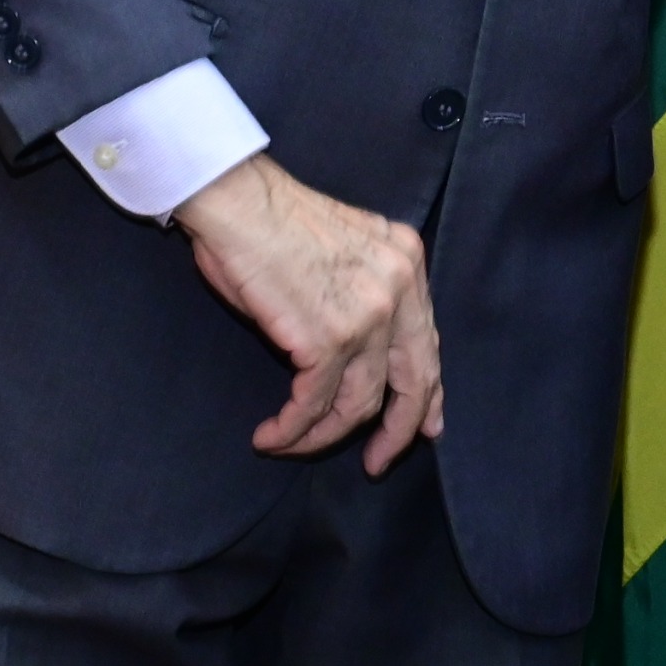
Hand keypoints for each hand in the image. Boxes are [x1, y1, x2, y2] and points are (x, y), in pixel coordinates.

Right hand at [172, 153, 443, 472]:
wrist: (237, 202)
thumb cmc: (273, 224)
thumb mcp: (346, 251)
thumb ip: (367, 293)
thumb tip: (364, 353)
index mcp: (407, 263)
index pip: (428, 342)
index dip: (427, 392)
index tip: (425, 427)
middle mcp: (399, 289)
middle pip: (414, 380)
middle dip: (398, 431)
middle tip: (376, 463)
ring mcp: (368, 316)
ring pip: (360, 402)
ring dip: (325, 435)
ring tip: (293, 445)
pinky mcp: (327, 339)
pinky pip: (315, 403)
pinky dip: (293, 429)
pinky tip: (270, 437)